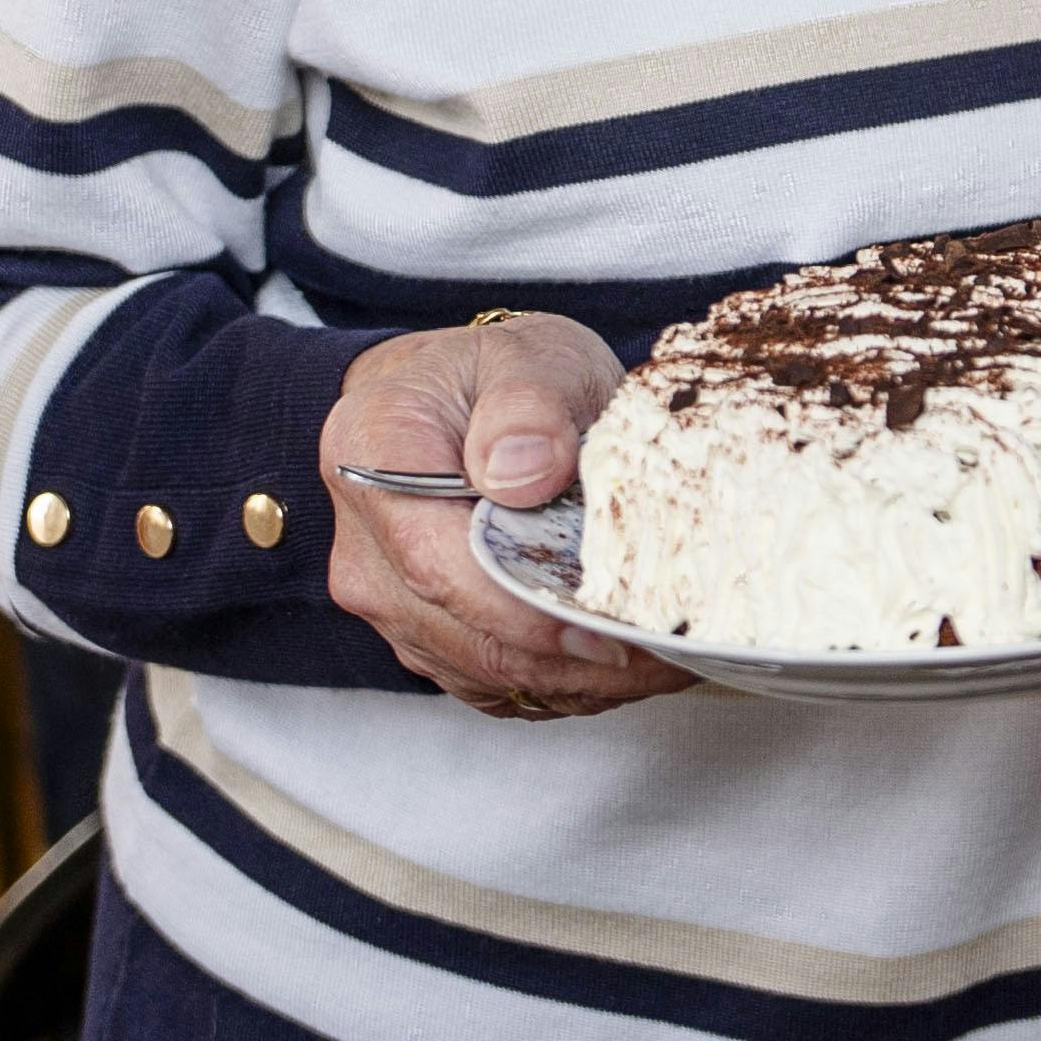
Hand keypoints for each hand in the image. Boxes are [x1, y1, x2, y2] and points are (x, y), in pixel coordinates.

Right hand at [314, 311, 688, 719]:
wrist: (455, 400)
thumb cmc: (492, 375)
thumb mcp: (524, 356)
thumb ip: (527, 405)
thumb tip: (526, 474)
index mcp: (373, 461)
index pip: (438, 564)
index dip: (525, 612)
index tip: (606, 630)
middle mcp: (367, 548)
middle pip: (468, 636)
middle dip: (575, 660)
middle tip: (674, 657)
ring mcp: (392, 602)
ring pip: (487, 672)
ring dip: (581, 680)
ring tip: (669, 662)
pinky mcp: (427, 638)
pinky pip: (494, 684)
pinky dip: (564, 683)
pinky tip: (628, 664)